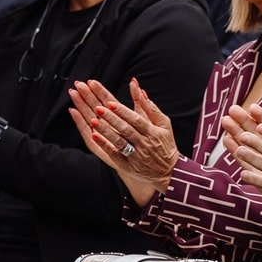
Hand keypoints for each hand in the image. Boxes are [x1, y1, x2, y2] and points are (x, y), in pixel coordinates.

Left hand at [68, 78, 179, 206]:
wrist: (169, 171)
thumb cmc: (165, 143)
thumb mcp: (164, 124)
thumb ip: (150, 107)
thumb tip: (139, 89)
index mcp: (153, 132)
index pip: (136, 120)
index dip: (123, 111)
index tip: (110, 103)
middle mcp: (144, 144)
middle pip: (125, 129)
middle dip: (111, 118)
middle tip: (97, 108)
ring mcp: (135, 155)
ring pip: (119, 142)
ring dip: (105, 131)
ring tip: (93, 120)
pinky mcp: (128, 165)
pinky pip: (114, 155)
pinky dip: (104, 145)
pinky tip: (94, 136)